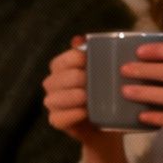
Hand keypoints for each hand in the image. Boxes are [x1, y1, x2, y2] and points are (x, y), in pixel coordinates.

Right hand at [42, 37, 129, 162]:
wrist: (110, 123)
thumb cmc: (107, 93)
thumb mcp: (106, 72)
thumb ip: (95, 55)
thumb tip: (79, 39)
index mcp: (61, 68)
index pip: (62, 60)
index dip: (76, 59)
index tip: (92, 62)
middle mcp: (53, 84)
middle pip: (57, 78)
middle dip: (76, 79)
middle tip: (93, 82)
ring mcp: (52, 103)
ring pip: (54, 98)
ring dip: (71, 97)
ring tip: (87, 97)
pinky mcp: (56, 121)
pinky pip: (58, 118)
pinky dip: (71, 114)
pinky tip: (85, 112)